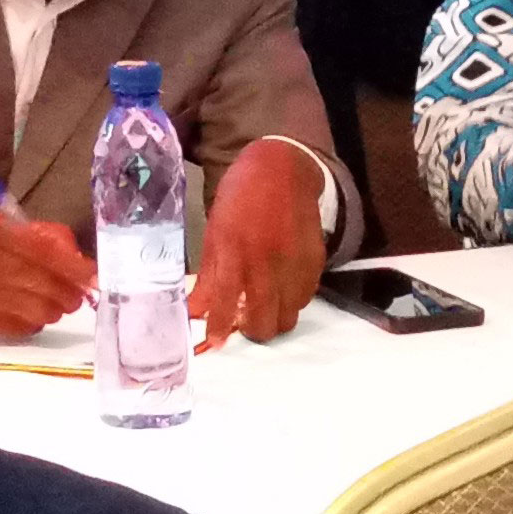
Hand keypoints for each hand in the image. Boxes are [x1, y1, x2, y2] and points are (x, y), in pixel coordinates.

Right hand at [0, 209, 92, 339]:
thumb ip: (26, 236)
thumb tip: (70, 255)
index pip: (47, 253)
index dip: (75, 269)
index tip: (94, 278)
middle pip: (46, 284)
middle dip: (70, 294)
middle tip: (77, 296)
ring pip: (37, 308)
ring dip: (54, 310)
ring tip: (56, 306)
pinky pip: (19, 326)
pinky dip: (33, 322)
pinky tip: (32, 315)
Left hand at [191, 140, 325, 348]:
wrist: (281, 170)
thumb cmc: (240, 199)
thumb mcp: (215, 232)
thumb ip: (210, 275)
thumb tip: (197, 311)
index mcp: (236, 251)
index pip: (226, 304)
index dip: (220, 330)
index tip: (215, 342)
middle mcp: (266, 261)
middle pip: (265, 321)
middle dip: (252, 331)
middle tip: (244, 324)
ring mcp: (294, 263)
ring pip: (288, 316)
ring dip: (274, 318)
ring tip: (265, 306)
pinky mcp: (315, 261)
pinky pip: (306, 298)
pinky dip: (293, 301)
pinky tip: (282, 289)